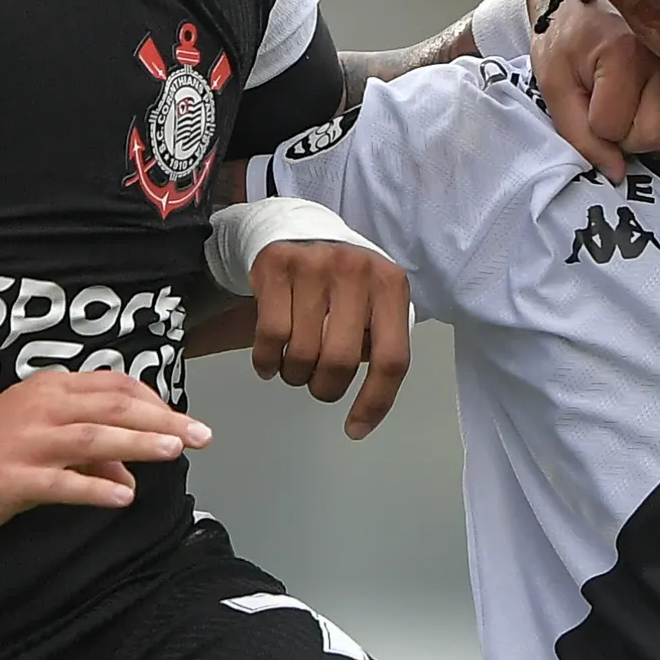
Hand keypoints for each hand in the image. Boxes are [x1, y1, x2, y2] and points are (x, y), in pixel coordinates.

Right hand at [0, 368, 209, 546]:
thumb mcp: (39, 445)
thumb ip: (87, 454)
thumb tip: (129, 475)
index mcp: (48, 389)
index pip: (115, 385)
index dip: (154, 402)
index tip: (183, 421)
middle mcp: (40, 407)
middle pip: (113, 406)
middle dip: (162, 419)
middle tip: (201, 435)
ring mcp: (24, 442)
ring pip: (93, 436)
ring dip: (138, 443)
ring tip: (174, 452)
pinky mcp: (9, 479)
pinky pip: (60, 483)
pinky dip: (94, 488)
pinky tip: (121, 497)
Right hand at [249, 238, 413, 439]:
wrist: (298, 231)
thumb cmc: (342, 283)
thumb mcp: (373, 303)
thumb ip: (378, 341)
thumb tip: (368, 404)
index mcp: (390, 285)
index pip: (392, 358)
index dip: (375, 402)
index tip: (355, 428)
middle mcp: (357, 270)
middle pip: (342, 361)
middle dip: (326, 388)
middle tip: (318, 385)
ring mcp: (315, 265)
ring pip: (304, 353)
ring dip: (295, 376)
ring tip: (295, 367)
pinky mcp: (277, 266)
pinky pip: (271, 336)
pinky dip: (267, 362)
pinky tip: (270, 363)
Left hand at [532, 0, 659, 177]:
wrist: (586, 6)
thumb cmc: (566, 41)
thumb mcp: (554, 84)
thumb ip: (577, 133)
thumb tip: (616, 173)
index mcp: (625, 54)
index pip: (611, 128)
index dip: (591, 126)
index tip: (583, 102)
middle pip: (652, 136)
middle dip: (624, 138)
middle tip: (606, 112)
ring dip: (649, 138)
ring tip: (629, 113)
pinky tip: (649, 117)